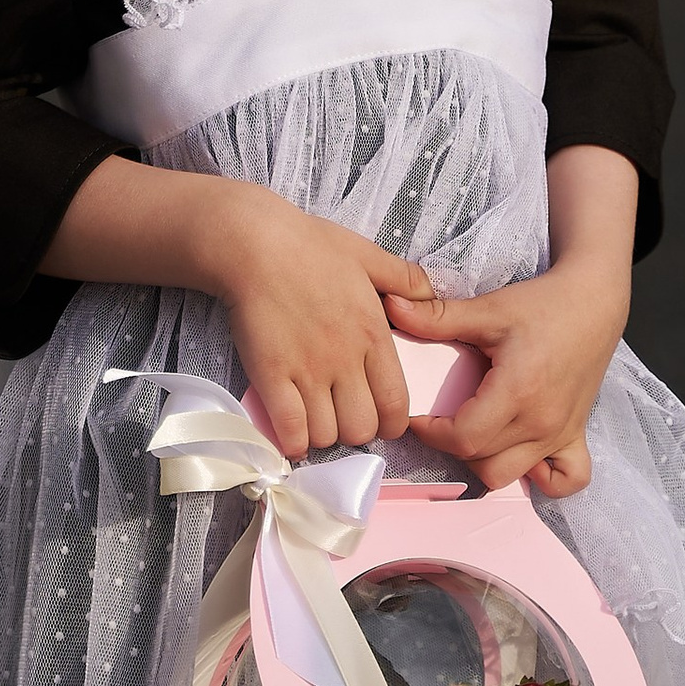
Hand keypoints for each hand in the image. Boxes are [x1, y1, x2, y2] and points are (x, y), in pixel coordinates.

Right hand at [211, 188, 436, 458]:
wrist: (253, 244)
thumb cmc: (309, 245)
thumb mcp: (366, 254)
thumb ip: (404, 278)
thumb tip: (431, 293)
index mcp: (373, 333)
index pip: (396, 404)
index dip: (391, 423)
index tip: (379, 416)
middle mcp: (344, 360)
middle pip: (362, 429)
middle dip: (355, 430)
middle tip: (342, 414)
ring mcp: (306, 371)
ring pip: (327, 436)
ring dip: (322, 435)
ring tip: (314, 417)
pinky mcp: (271, 376)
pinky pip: (290, 431)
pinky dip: (292, 441)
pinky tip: (291, 428)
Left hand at [388, 252, 629, 497]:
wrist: (593, 300)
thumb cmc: (542, 304)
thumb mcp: (488, 308)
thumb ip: (437, 316)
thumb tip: (390, 306)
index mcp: (517, 392)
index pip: (463, 439)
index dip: (432, 433)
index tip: (418, 415)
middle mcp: (541, 422)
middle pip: (482, 461)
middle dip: (452, 445)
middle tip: (441, 418)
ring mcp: (561, 434)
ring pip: (512, 475)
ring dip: (486, 461)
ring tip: (475, 431)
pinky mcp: (577, 435)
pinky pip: (566, 480)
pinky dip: (542, 479)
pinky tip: (523, 455)